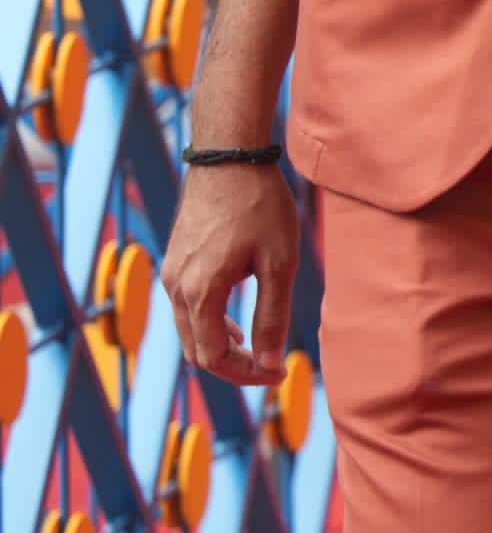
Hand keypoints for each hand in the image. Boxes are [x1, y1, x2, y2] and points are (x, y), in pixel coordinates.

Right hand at [167, 163, 301, 383]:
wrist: (229, 158)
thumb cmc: (260, 206)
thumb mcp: (279, 263)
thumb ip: (272, 317)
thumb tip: (268, 365)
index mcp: (200, 293)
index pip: (213, 358)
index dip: (246, 375)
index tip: (279, 375)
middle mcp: (176, 288)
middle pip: (197, 350)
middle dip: (233, 366)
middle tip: (271, 367)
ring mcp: (171, 274)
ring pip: (190, 331)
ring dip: (221, 345)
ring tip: (259, 346)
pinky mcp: (176, 262)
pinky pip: (187, 308)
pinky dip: (211, 323)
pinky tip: (238, 320)